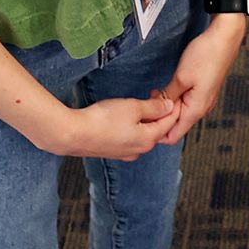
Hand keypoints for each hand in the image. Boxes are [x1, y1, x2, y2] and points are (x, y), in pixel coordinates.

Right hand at [52, 95, 177, 159]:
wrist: (74, 134)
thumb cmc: (102, 120)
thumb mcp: (133, 107)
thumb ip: (153, 107)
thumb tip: (169, 107)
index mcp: (148, 140)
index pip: (169, 123)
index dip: (174, 107)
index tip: (174, 95)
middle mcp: (139, 150)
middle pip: (158, 130)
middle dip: (161, 113)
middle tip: (156, 95)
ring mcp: (126, 153)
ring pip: (144, 134)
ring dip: (147, 119)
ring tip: (143, 103)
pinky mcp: (114, 151)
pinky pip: (131, 138)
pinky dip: (135, 126)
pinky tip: (128, 116)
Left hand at [150, 14, 245, 144]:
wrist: (224, 37)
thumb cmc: (207, 55)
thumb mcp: (180, 78)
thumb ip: (168, 97)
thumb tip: (158, 110)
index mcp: (196, 109)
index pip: (173, 136)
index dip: (157, 132)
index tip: (145, 120)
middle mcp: (202, 107)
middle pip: (176, 124)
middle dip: (160, 116)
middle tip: (146, 102)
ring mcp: (203, 99)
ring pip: (180, 112)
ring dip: (166, 106)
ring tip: (155, 93)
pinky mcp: (203, 89)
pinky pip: (186, 101)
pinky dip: (174, 98)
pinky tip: (166, 89)